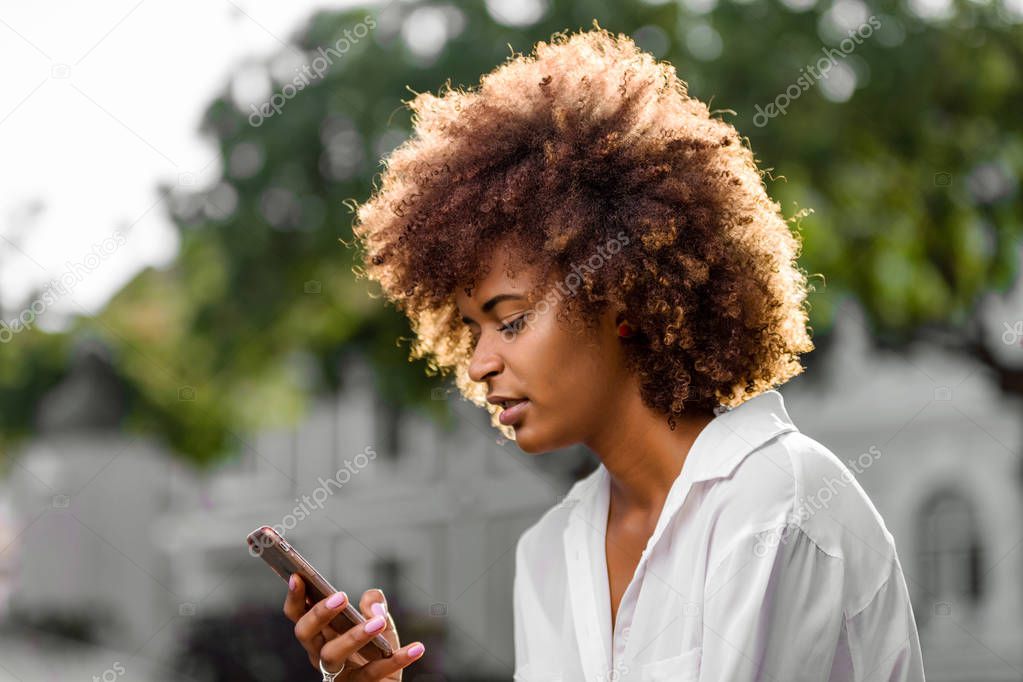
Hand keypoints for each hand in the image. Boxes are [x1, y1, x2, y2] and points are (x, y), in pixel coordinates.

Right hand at [283, 573, 424, 679]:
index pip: (298, 616)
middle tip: (340, 596)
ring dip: (355, 635)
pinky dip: (397, 659)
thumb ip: (375, 605)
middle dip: (319, 613)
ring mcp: (337, 673)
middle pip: (306, 634)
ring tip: (380, 621)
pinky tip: (417, 648)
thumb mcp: (378, 622)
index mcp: (321, 635)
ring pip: (333, 654)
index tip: (299, 576)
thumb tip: (373, 603)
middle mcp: (321, 654)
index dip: (295, 597)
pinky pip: (375, 673)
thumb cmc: (376, 652)